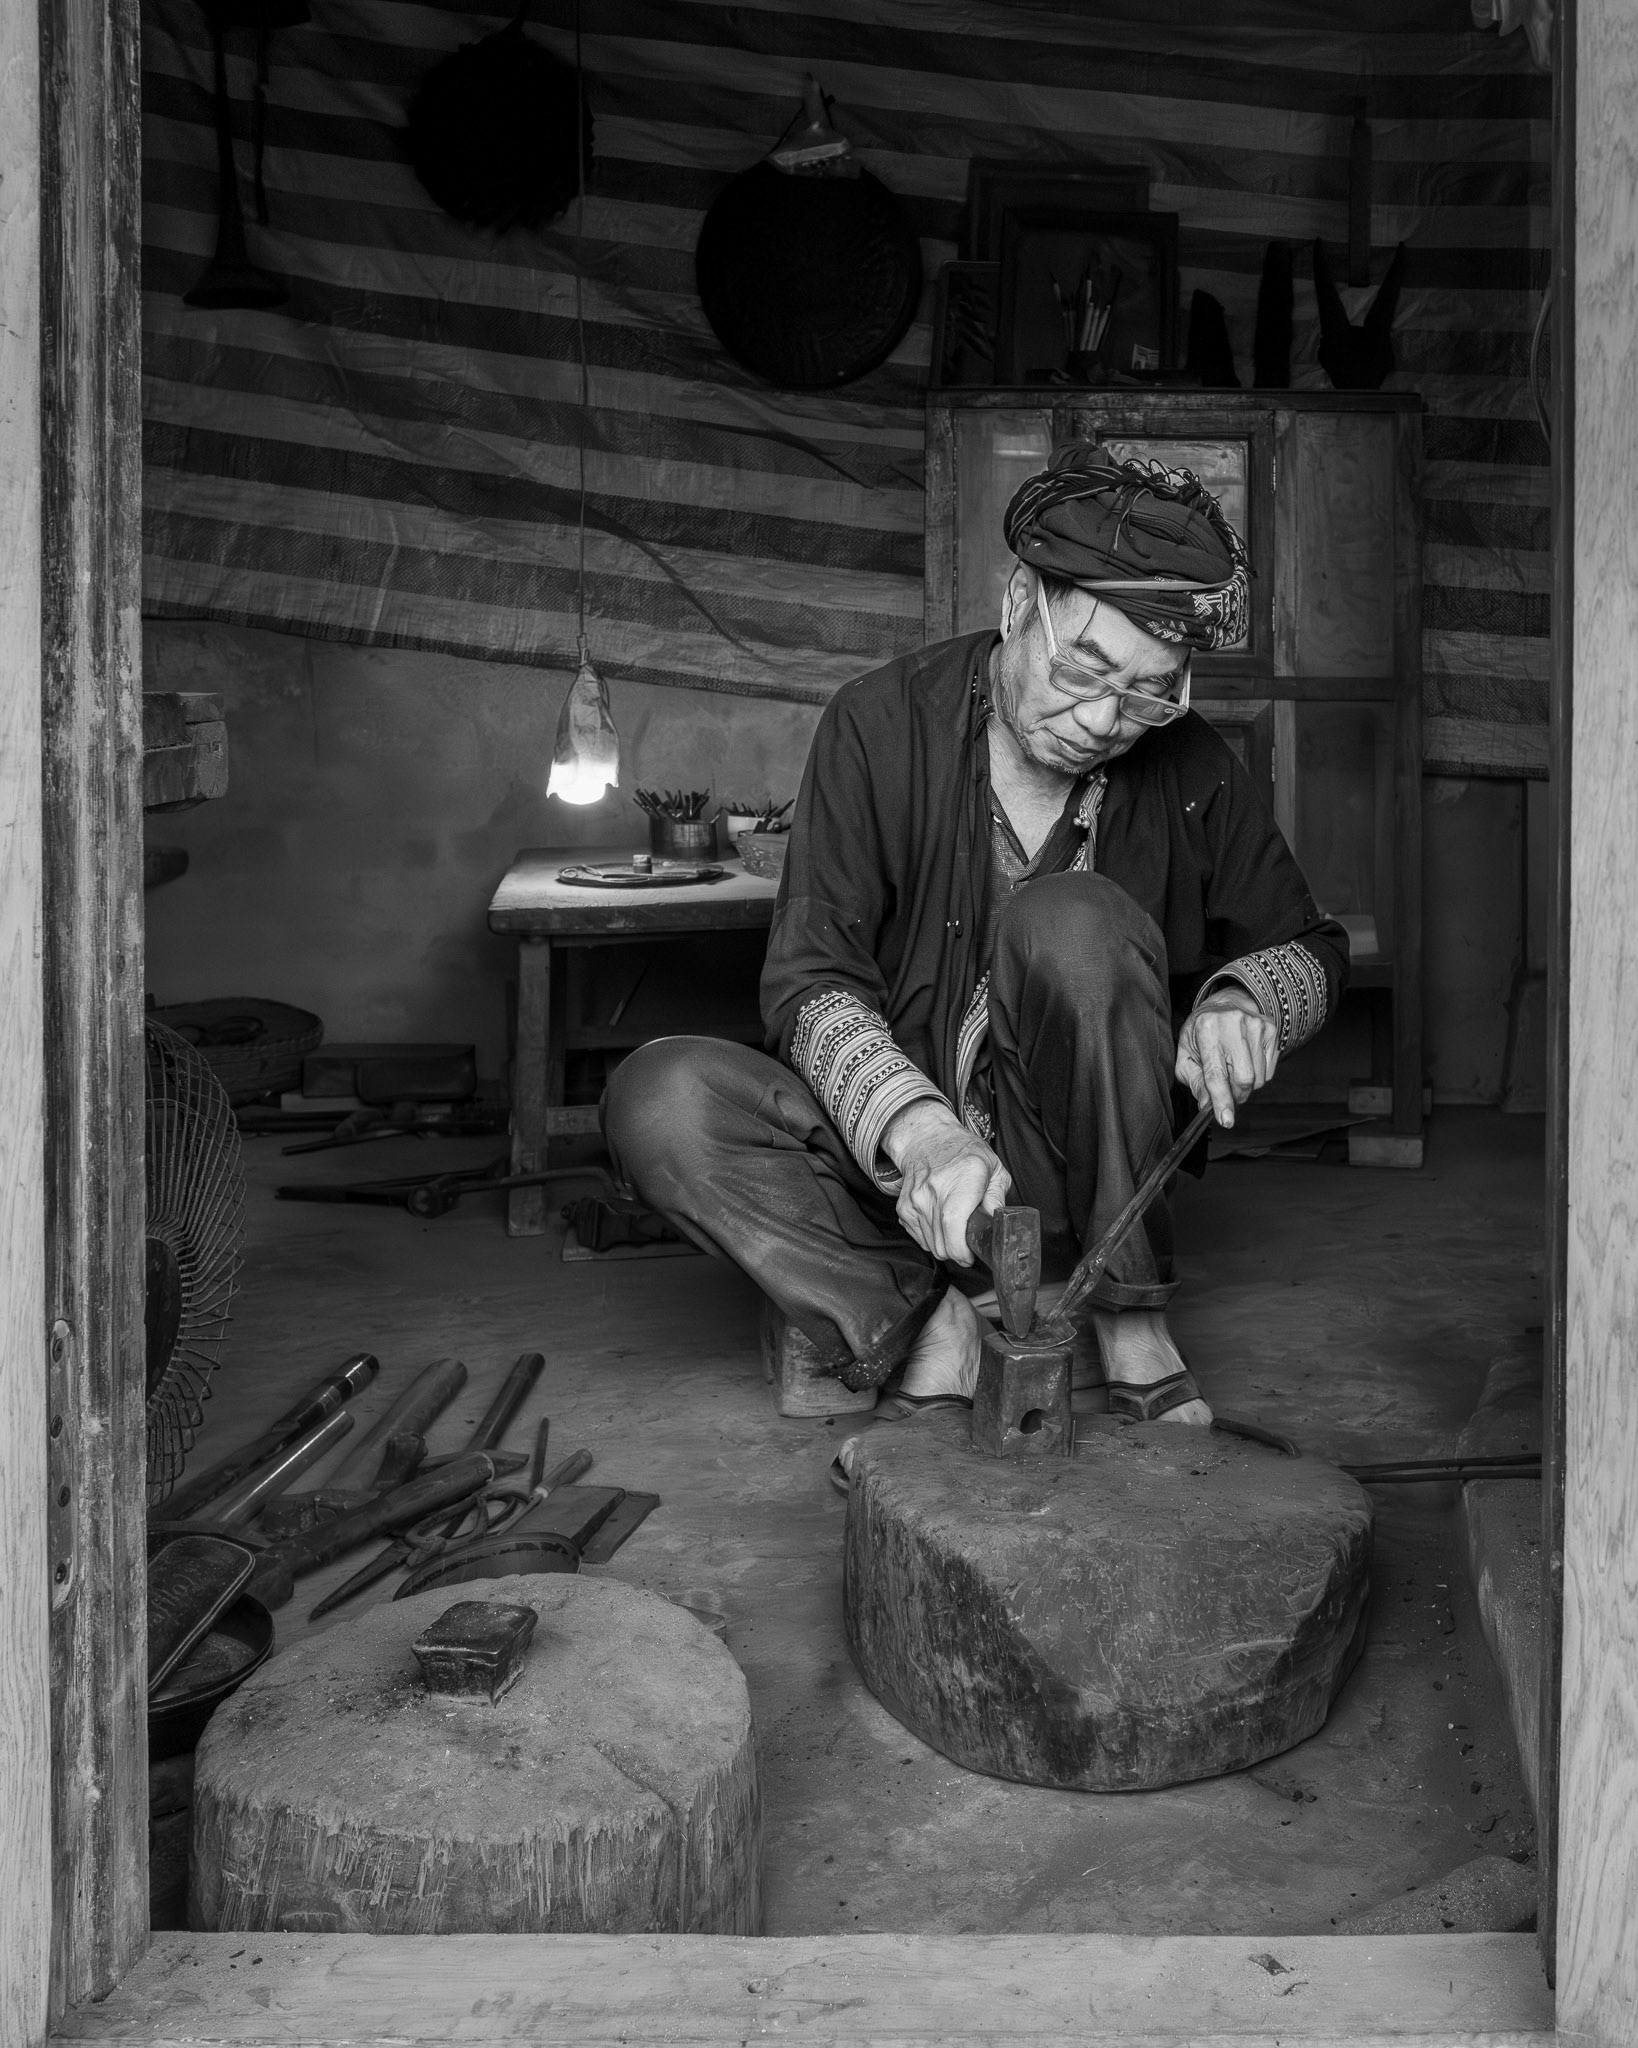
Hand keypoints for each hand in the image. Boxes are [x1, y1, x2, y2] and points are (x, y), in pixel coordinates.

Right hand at [882, 1099, 1010, 1263]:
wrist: (926, 1139)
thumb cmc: (963, 1153)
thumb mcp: (994, 1169)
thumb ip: (998, 1200)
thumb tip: (997, 1227)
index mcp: (963, 1178)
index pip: (954, 1224)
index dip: (963, 1250)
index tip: (972, 1253)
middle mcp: (935, 1189)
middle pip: (942, 1244)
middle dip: (959, 1252)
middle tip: (969, 1240)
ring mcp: (916, 1200)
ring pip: (931, 1246)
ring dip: (946, 1245)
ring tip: (956, 1226)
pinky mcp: (903, 1209)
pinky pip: (920, 1240)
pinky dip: (933, 1238)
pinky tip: (941, 1221)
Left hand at [1176, 987, 1278, 1128]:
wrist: (1225, 1004)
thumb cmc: (1202, 1031)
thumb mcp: (1187, 1054)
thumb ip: (1195, 1081)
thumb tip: (1207, 1106)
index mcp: (1206, 1029)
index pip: (1217, 1073)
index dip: (1222, 1100)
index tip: (1226, 1120)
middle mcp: (1233, 1024)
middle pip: (1244, 1079)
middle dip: (1235, 1095)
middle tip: (1226, 1092)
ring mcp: (1256, 1025)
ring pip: (1258, 1078)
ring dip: (1245, 1086)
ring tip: (1233, 1070)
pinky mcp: (1271, 1030)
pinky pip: (1268, 1071)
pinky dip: (1257, 1075)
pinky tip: (1245, 1061)